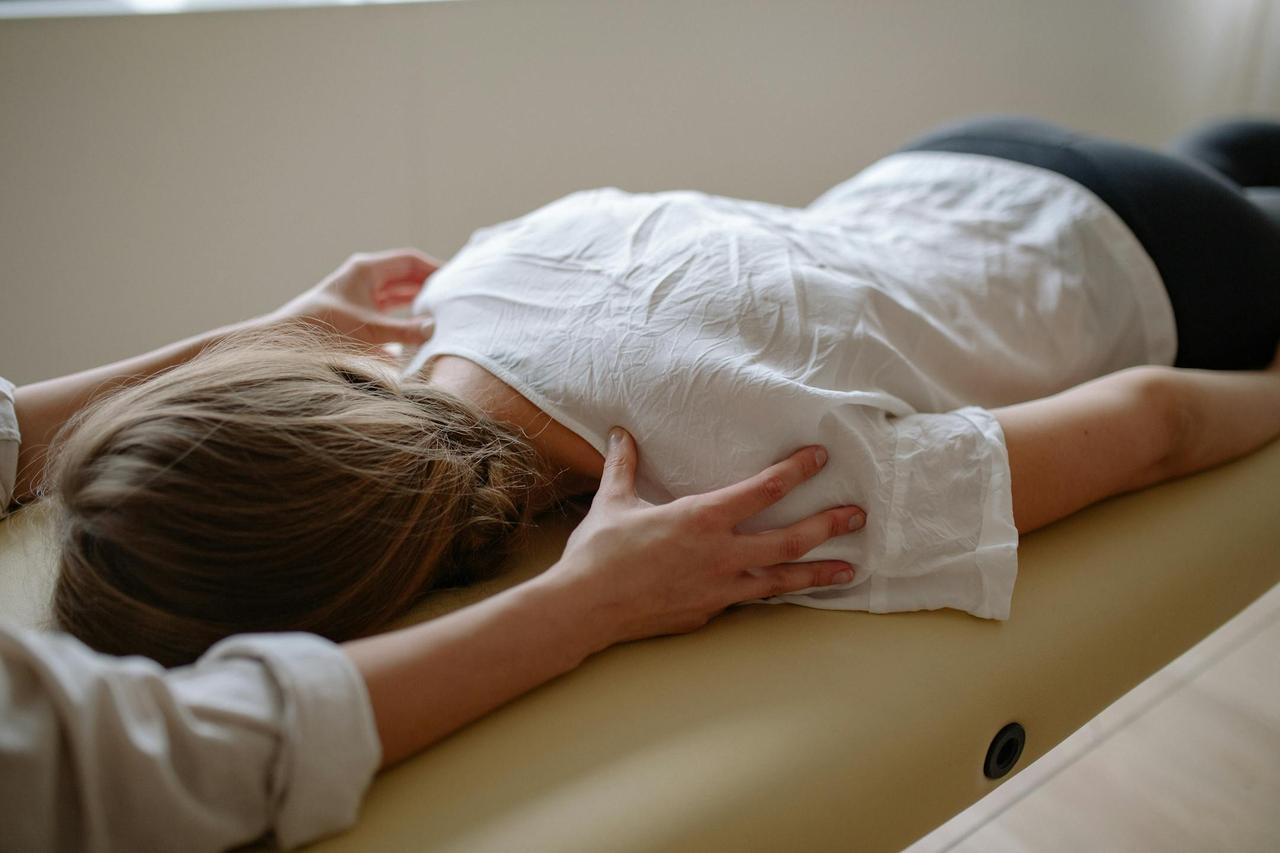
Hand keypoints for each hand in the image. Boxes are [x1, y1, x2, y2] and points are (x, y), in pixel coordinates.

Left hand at [270, 249, 440, 346]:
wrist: (286, 342)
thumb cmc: (321, 328)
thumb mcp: (368, 330)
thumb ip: (403, 331)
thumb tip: (434, 329)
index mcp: (366, 270)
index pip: (409, 261)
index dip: (433, 268)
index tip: (455, 279)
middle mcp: (365, 279)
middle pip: (406, 276)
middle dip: (429, 285)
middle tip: (455, 297)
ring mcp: (362, 296)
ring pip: (399, 293)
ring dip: (419, 301)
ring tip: (444, 311)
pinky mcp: (359, 314)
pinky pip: (390, 309)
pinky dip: (406, 315)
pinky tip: (419, 327)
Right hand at [543, 428, 865, 645]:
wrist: (586, 608)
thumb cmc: (600, 553)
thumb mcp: (614, 501)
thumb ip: (624, 465)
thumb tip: (619, 432)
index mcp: (701, 518)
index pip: (762, 490)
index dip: (796, 471)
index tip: (820, 459)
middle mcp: (720, 554)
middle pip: (789, 539)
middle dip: (828, 526)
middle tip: (857, 517)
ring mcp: (719, 588)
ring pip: (781, 580)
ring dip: (818, 574)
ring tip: (850, 571)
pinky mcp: (710, 613)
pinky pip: (749, 599)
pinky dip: (771, 593)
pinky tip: (785, 593)